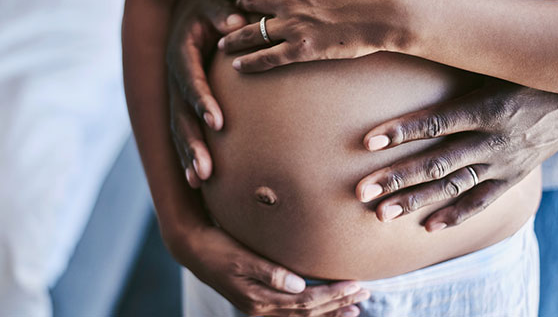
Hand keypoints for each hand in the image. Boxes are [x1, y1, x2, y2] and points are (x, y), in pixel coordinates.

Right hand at [166, 0, 246, 187]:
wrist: (190, 12)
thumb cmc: (209, 7)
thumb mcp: (214, 2)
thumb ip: (223, 11)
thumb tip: (235, 22)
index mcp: (182, 54)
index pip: (191, 81)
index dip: (202, 101)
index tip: (218, 123)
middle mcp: (175, 79)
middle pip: (181, 115)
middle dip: (193, 143)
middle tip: (207, 170)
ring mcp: (176, 94)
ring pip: (179, 129)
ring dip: (188, 156)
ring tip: (200, 181)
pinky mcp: (182, 105)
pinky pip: (183, 132)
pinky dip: (187, 155)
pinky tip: (197, 181)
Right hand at [174, 226, 369, 316]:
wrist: (192, 248)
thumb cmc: (216, 247)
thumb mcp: (239, 256)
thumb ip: (269, 271)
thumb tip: (299, 285)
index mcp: (258, 299)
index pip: (304, 303)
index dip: (332, 296)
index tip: (355, 285)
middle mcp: (261, 308)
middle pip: (308, 312)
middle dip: (338, 303)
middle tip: (365, 292)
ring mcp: (260, 307)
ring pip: (302, 316)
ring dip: (330, 312)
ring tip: (356, 307)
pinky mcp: (260, 301)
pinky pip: (293, 312)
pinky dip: (314, 311)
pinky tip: (327, 307)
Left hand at [218, 0, 408, 72]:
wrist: (384, 11)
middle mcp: (287, 1)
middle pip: (251, 5)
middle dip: (238, 10)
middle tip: (232, 17)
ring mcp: (292, 26)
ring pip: (253, 32)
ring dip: (234, 38)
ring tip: (223, 43)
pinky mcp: (301, 50)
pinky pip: (267, 58)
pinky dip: (249, 63)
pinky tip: (237, 67)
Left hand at [355, 80, 557, 230]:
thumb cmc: (523, 74)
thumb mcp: (492, 68)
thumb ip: (454, 76)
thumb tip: (408, 55)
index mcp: (486, 106)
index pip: (436, 123)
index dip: (401, 132)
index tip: (367, 143)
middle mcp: (494, 139)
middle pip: (437, 162)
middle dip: (397, 178)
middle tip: (362, 191)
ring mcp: (505, 162)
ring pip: (453, 186)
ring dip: (416, 201)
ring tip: (381, 214)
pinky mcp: (514, 177)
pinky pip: (482, 201)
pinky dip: (456, 215)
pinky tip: (427, 227)